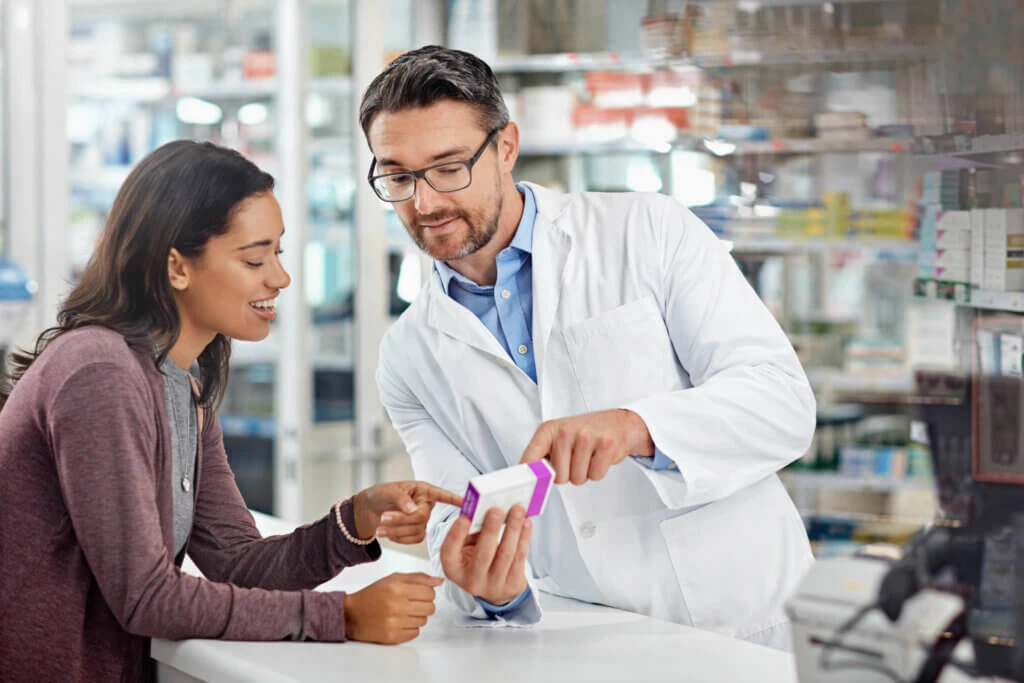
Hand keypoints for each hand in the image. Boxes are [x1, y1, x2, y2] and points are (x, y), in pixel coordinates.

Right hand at [344, 572, 442, 643]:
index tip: (420, 593)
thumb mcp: (393, 579)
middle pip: (430, 608)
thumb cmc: (372, 595)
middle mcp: (397, 606)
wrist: (352, 615)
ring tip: (403, 612)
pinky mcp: (393, 637)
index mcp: (398, 589)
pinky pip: (415, 633)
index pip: (430, 593)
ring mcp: (395, 624)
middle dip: (424, 605)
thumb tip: (438, 580)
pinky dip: (410, 628)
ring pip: (424, 621)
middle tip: (412, 603)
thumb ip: (418, 578)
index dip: (427, 592)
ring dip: (417, 616)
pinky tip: (399, 622)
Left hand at [353, 481, 461, 544]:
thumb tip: (413, 509)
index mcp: (423, 490)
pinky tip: (388, 533)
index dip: (454, 499)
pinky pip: (413, 540)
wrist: (369, 510)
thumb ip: (402, 499)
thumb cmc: (381, 495)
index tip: (465, 502)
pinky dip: (399, 538)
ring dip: (396, 530)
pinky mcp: (417, 533)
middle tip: (383, 518)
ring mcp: (423, 520)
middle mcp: (426, 505)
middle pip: (422, 517)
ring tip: (380, 528)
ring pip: (416, 530)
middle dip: (401, 520)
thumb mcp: (389, 492)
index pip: (441, 495)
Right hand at [440, 505, 531, 605]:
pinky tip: (526, 523)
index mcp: (454, 569)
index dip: (456, 535)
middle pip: (483, 555)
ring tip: (518, 510)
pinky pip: (520, 557)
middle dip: (491, 530)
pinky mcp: (512, 585)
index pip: (449, 552)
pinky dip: (524, 537)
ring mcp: (493, 586)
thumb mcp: (466, 548)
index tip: (464, 517)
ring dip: (513, 529)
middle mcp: (472, 581)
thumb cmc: (476, 559)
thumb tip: (487, 513)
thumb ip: (471, 531)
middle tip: (497, 510)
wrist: (494, 586)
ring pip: (506, 554)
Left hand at [520, 409, 653, 484]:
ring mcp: (586, 436)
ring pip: (577, 478)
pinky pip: (595, 476)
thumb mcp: (558, 438)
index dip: (530, 476)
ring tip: (588, 456)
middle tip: (576, 460)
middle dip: (568, 475)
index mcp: (549, 429)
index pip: (531, 457)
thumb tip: (530, 479)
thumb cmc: (585, 433)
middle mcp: (566, 431)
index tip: (528, 487)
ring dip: (584, 473)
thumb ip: (543, 456)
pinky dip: (598, 472)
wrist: (617, 423)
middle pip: (558, 477)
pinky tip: (599, 456)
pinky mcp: (605, 445)